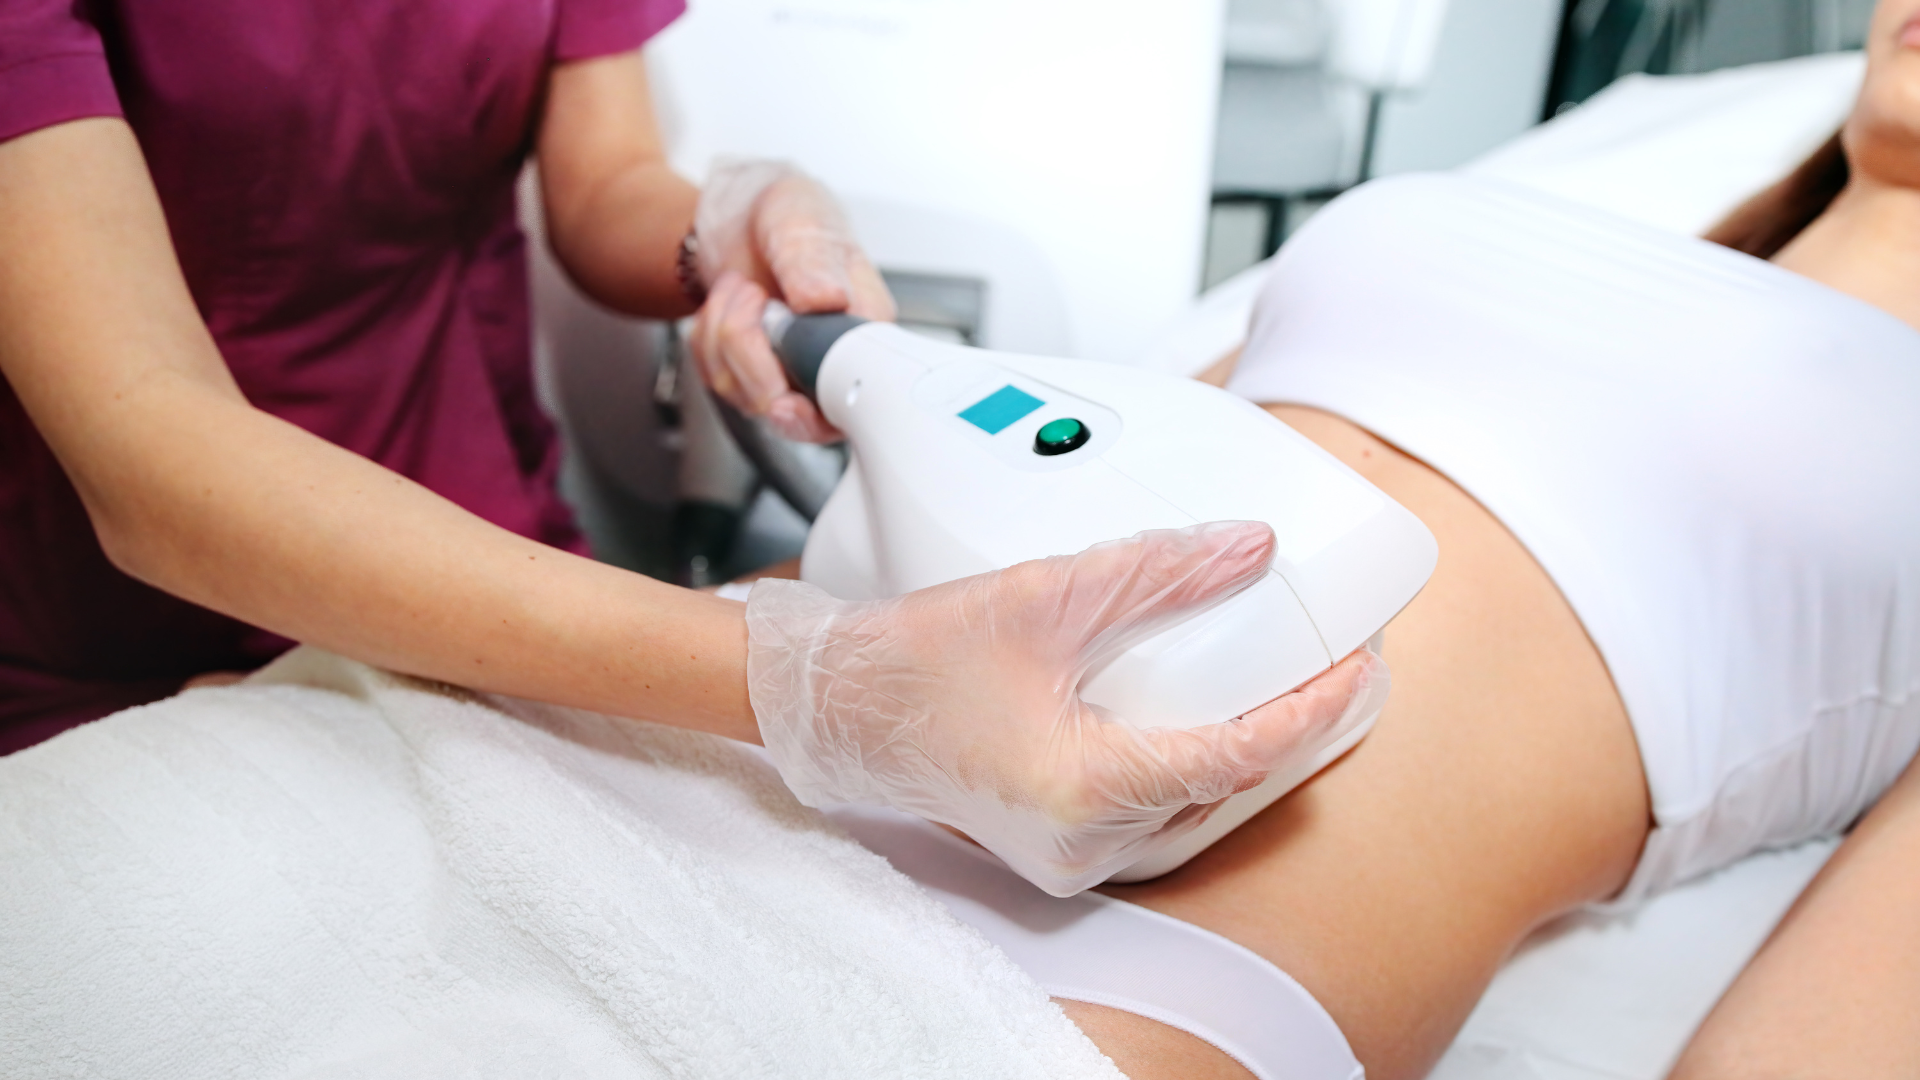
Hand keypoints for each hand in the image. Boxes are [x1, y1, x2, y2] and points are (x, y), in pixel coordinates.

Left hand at [688, 160, 894, 442]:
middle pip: (793, 410)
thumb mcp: (803, 220)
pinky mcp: (751, 374)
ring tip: (743, 289)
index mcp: (862, 328)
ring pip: (746, 395)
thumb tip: (828, 298)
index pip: (852, 397)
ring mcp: (790, 372)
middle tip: (754, 297)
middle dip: (752, 357)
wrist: (744, 213)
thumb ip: (814, 259)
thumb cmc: (788, 214)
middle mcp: (830, 360)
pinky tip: (727, 306)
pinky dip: (706, 340)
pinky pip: (716, 379)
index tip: (785, 400)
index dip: (815, 413)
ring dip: (724, 335)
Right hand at [744, 521, 1391, 895]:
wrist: (835, 705)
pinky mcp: (1059, 846)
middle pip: (1224, 788)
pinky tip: (1210, 719)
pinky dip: (1193, 764)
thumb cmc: (911, 661)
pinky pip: (1154, 811)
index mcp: (1083, 788)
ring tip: (1290, 687)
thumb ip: (1153, 571)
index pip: (1235, 756)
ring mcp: (1070, 854)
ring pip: (1192, 805)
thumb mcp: (1042, 597)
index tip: (1354, 669)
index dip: (1308, 712)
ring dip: (1244, 749)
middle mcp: (1082, 840)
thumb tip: (1245, 548)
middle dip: (1291, 729)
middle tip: (1342, 671)